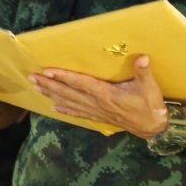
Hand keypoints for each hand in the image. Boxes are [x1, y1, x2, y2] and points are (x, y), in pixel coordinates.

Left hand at [30, 55, 168, 138]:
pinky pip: (77, 113)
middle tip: (32, 78)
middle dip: (50, 85)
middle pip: (68, 93)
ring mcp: (96, 111)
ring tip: (36, 87)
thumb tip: (142, 57)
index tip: (49, 71)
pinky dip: (64, 109)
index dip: (64, 77)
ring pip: (69, 103)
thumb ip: (144, 72)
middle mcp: (97, 103)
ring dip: (52, 95)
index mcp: (106, 94)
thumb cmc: (150, 105)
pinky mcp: (99, 116)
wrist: (153, 127)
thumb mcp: (150, 87)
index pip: (81, 84)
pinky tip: (54, 107)